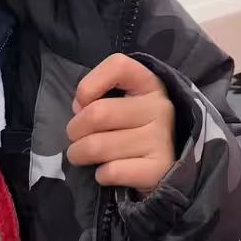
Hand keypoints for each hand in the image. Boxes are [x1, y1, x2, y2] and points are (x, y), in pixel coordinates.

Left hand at [67, 53, 177, 194]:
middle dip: (74, 130)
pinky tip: (108, 171)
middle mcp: (159, 108)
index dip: (90, 83)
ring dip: (79, 155)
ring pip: (97, 147)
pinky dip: (100, 175)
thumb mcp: (122, 101)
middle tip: (76, 137)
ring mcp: (161, 139)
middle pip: (97, 113)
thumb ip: (98, 95)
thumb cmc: (133, 128)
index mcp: (149, 84)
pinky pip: (110, 172)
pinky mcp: (157, 169)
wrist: (166, 166)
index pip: (118, 66)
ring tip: (83, 155)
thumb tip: (78, 107)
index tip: (83, 102)